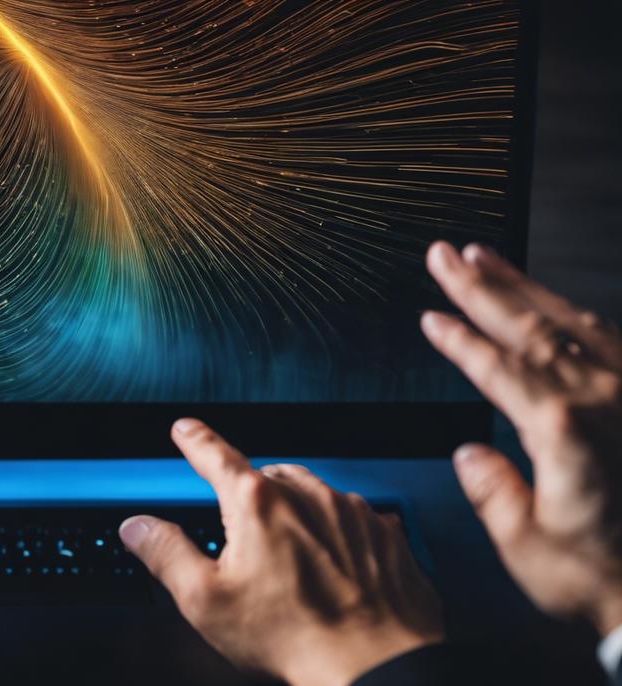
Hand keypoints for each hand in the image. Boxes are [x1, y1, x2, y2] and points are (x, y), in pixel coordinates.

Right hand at [121, 419, 442, 685]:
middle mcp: (309, 496)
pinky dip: (337, 534)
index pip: (216, 456)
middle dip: (252, 492)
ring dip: (297, 511)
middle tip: (244, 532)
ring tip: (290, 559)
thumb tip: (139, 528)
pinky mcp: (385, 536)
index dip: (196, 441)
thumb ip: (166, 554)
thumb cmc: (295, 636)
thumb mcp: (205, 600)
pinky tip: (331, 569)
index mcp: (258, 504)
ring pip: (313, 495)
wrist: (375, 666)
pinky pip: (354, 520)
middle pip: (268, 477)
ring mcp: (352, 513)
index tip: (187, 430)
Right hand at [423, 240, 621, 634]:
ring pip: (570, 322)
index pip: (497, 367)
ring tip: (486, 258)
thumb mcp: (527, 546)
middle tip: (445, 255)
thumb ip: (493, 491)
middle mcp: (604, 401)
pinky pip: (606, 339)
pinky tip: (552, 304)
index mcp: (564, 431)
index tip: (431, 317)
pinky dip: (570, 313)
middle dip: (481, 285)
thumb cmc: (606, 578)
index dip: (459, 338)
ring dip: (523, 287)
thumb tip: (471, 456)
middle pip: (530, 326)